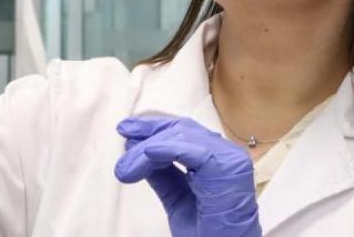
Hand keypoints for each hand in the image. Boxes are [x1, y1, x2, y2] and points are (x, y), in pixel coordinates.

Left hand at [114, 117, 261, 236]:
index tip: (128, 131)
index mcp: (219, 158)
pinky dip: (164, 149)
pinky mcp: (226, 168)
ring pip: (181, 137)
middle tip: (124, 139)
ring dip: (148, 148)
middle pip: (181, 130)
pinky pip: (189, 150)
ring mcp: (229, 159)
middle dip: (148, 133)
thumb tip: (141, 155)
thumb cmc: (211, 235)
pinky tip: (146, 154)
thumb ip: (163, 176)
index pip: (184, 132)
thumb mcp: (178, 200)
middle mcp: (227, 154)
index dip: (154, 128)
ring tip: (128, 167)